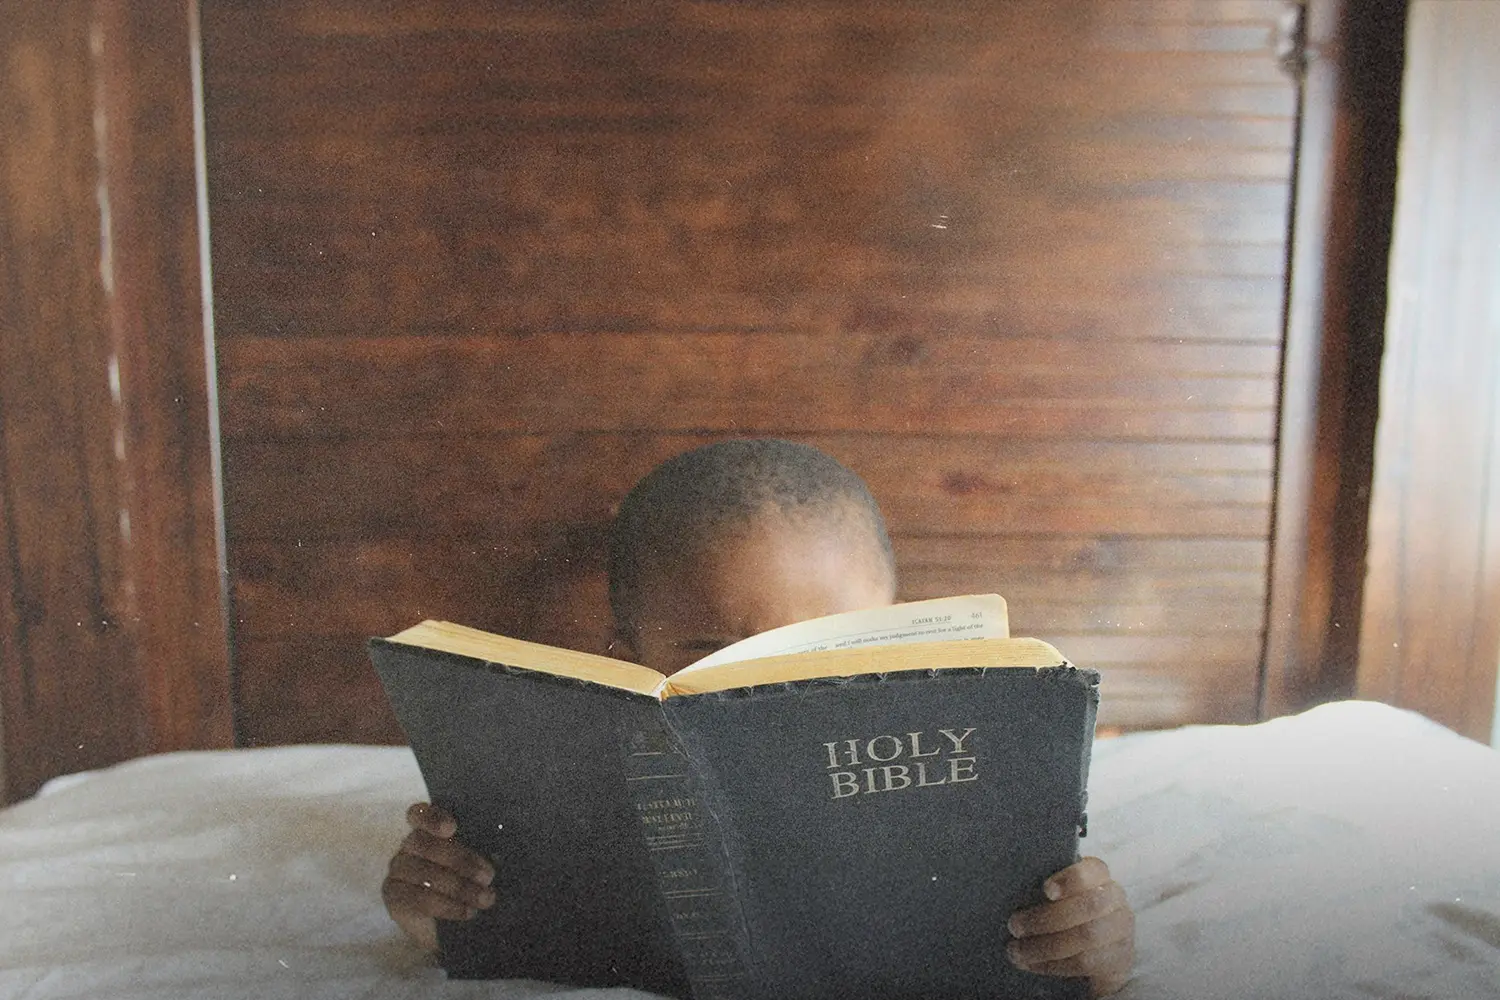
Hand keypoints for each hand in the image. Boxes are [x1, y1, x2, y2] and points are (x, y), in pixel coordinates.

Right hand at [381, 802, 496, 951]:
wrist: (449, 926)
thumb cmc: (468, 885)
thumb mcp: (475, 866)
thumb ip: (478, 855)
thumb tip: (493, 859)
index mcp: (428, 830)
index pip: (419, 814)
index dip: (432, 818)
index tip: (452, 829)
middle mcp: (409, 846)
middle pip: (425, 844)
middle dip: (461, 860)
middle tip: (488, 876)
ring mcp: (398, 870)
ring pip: (424, 873)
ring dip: (459, 887)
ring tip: (484, 899)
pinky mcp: (393, 895)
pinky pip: (418, 898)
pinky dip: (447, 906)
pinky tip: (466, 912)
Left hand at [1006, 857, 1133, 997]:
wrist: (1096, 952)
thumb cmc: (1067, 914)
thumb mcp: (1059, 897)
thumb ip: (1046, 890)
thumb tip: (1012, 889)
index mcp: (1101, 878)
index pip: (1094, 870)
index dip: (1071, 879)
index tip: (1046, 890)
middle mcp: (1116, 902)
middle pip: (1089, 906)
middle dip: (1046, 918)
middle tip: (1014, 926)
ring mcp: (1121, 933)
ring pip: (1087, 937)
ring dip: (1045, 946)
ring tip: (1016, 951)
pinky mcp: (1119, 962)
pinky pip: (1085, 964)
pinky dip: (1053, 965)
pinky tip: (1032, 964)